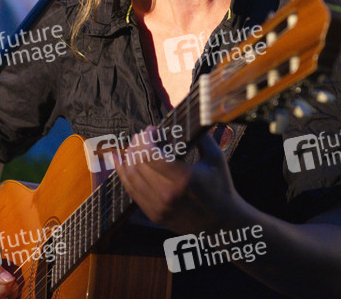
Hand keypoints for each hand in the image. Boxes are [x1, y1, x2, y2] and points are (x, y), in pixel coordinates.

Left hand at [113, 126, 242, 234]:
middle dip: (136, 144)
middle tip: (143, 136)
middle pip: (138, 163)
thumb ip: (201, 136)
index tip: (152, 129)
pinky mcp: (153, 215)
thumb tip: (191, 116)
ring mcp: (158, 206)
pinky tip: (119, 161)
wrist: (221, 224)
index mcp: (183, 178)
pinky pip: (131, 192)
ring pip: (130, 177)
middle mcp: (167, 194)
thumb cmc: (221, 188)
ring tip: (133, 145)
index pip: (150, 153)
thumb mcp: (216, 159)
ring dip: (128, 157)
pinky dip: (123, 174)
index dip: (146, 137)